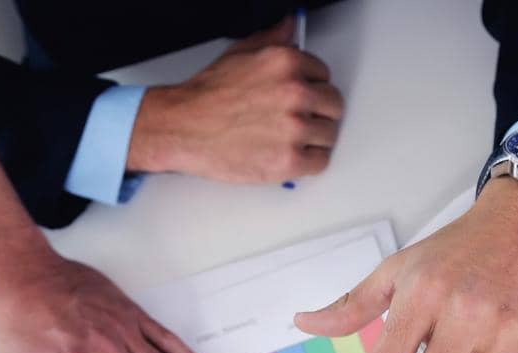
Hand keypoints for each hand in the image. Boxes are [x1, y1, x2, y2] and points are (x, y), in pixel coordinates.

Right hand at [128, 15, 342, 182]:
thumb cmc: (208, 96)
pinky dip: (309, 161)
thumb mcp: (241, 53)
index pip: (324, 75)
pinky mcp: (290, 160)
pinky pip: (320, 161)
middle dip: (318, 112)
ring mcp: (295, 128)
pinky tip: (291, 154)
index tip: (301, 98)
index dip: (311, 88)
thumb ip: (273, 40)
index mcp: (287, 63)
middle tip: (298, 120)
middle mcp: (295, 93)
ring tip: (291, 138)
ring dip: (315, 138)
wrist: (184, 128)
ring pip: (329, 134)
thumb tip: (291, 26)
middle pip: (333, 105)